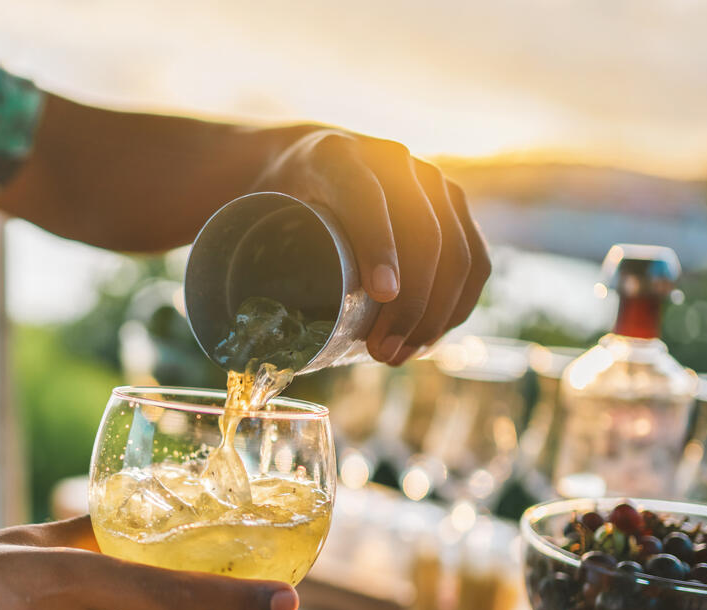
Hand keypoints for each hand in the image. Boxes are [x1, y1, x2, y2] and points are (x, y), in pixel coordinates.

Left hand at [258, 130, 491, 364]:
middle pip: (423, 235)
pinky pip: (474, 258)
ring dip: (435, 313)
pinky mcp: (452, 207)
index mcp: (338, 156)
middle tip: (382, 354)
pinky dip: (459, 302)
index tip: (381, 295)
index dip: (380, 245)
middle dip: (411, 303)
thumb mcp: (251, 216)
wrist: (306, 161)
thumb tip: (232, 342)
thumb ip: (241, 258)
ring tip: (399, 356)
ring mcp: (430, 182)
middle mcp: (394, 162)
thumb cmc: (273, 201)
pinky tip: (436, 336)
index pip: (369, 198)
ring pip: (456, 252)